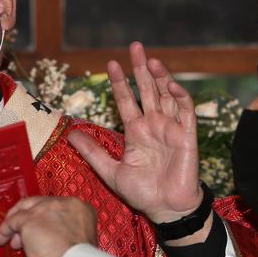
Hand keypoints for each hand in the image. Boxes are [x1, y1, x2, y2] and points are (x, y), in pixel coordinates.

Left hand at [0, 195, 96, 256]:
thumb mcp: (78, 240)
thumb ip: (63, 232)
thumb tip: (46, 236)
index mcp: (79, 208)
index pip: (55, 206)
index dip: (44, 217)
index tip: (40, 227)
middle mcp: (63, 203)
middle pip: (37, 204)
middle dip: (28, 218)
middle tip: (21, 234)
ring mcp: (45, 210)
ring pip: (23, 211)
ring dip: (15, 225)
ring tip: (14, 242)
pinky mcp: (29, 221)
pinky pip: (11, 222)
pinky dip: (4, 231)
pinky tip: (1, 240)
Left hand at [68, 41, 200, 223]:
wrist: (166, 209)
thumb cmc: (142, 192)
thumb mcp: (110, 172)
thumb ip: (92, 153)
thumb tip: (70, 134)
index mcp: (136, 131)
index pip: (127, 100)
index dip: (120, 83)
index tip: (110, 64)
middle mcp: (154, 125)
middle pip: (148, 90)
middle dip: (141, 69)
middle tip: (135, 47)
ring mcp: (171, 128)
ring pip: (167, 95)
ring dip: (161, 77)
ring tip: (152, 60)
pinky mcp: (187, 136)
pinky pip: (186, 111)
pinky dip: (180, 96)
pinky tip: (171, 85)